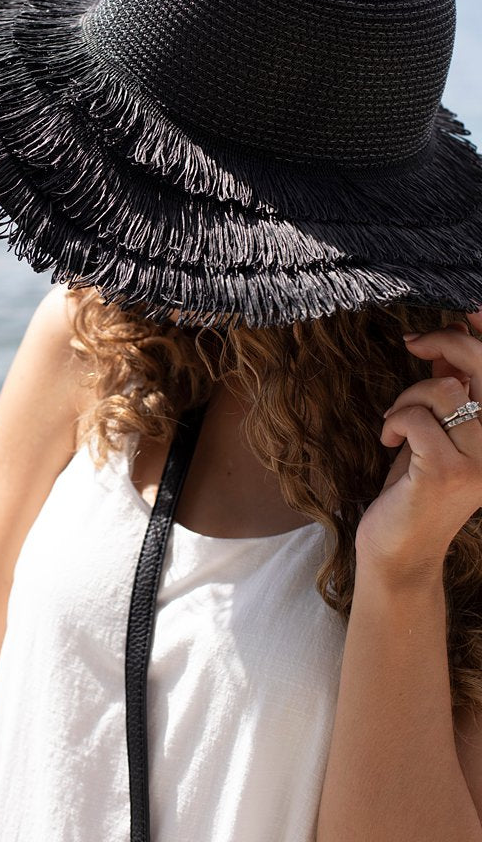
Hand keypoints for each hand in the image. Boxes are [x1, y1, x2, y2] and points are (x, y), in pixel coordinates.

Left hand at [354, 308, 481, 583]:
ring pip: (445, 390)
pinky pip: (416, 418)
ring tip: (396, 421)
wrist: (399, 551)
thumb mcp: (437, 431)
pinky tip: (389, 442)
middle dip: (446, 343)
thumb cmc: (414, 488)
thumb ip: (450, 388)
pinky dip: (394, 421)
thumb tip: (453, 332)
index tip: (463, 310)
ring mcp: (480, 462)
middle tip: (413, 344)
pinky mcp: (447, 473)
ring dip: (409, 396)